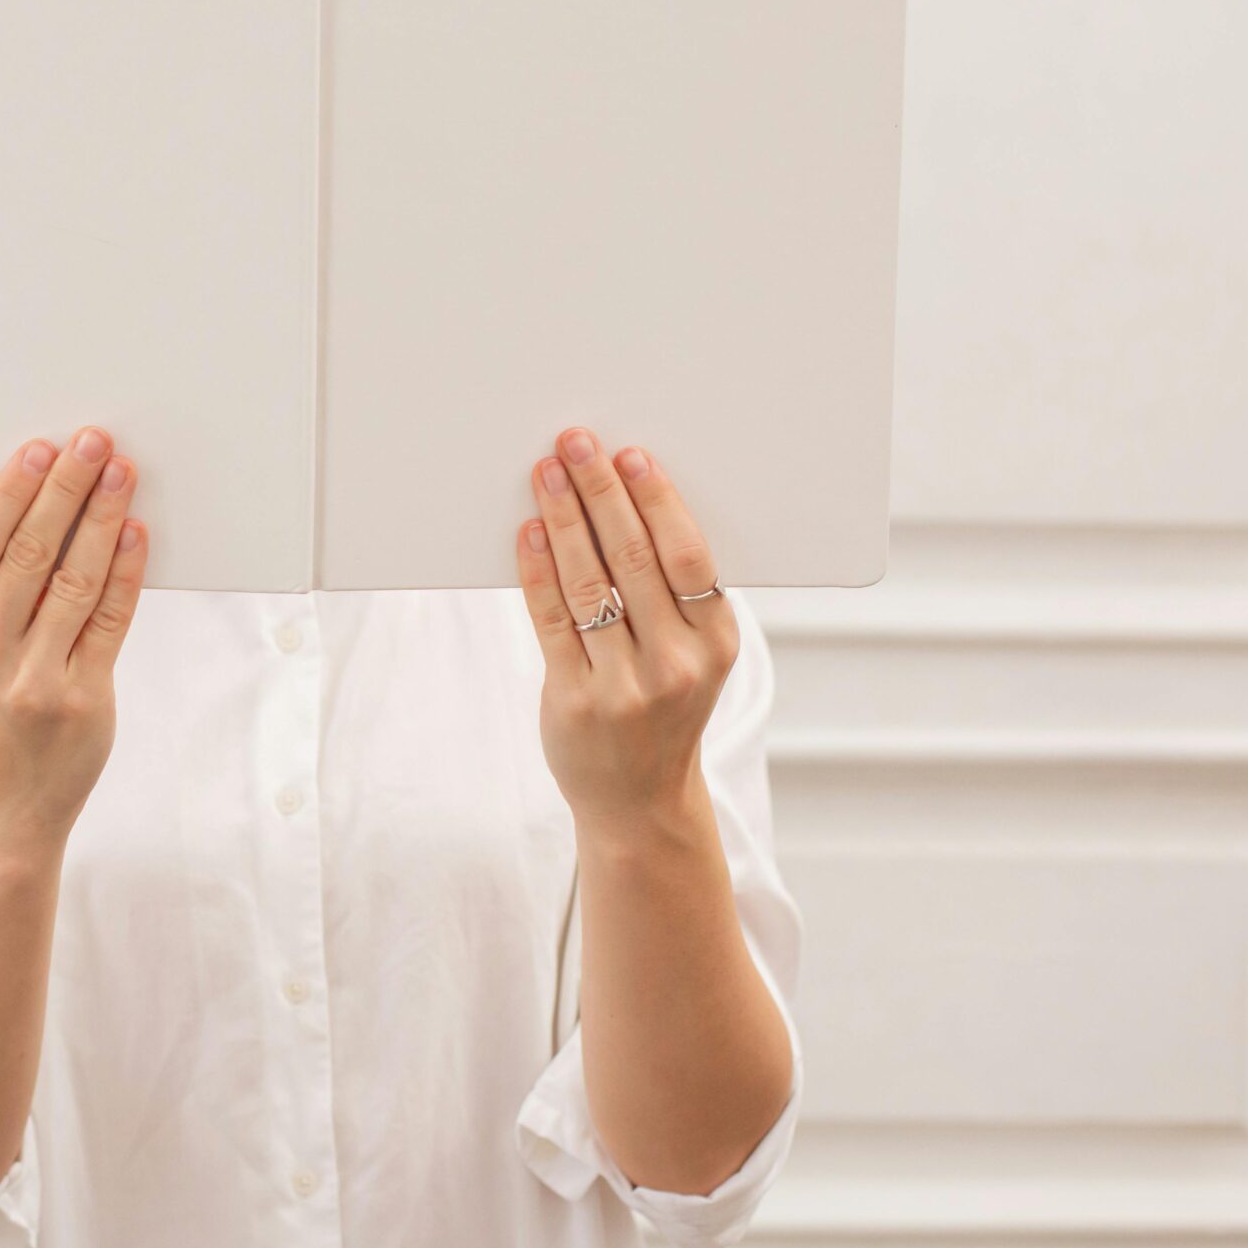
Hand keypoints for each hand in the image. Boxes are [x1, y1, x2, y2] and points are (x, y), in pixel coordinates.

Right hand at [0, 426, 147, 853]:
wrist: (1, 806)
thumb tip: (34, 505)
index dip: (12, 490)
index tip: (40, 449)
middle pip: (29, 550)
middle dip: (65, 488)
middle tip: (92, 442)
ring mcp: (31, 678)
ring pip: (74, 578)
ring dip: (103, 517)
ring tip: (121, 474)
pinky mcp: (80, 698)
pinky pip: (109, 619)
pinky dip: (125, 571)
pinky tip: (135, 534)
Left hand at [514, 428, 739, 836]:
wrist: (638, 803)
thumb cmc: (664, 708)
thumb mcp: (695, 658)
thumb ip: (674, 596)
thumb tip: (627, 502)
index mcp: (718, 643)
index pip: (688, 557)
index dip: (657, 501)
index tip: (631, 456)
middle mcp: (676, 664)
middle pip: (635, 558)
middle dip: (601, 492)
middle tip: (577, 443)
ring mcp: (623, 686)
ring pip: (589, 582)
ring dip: (564, 518)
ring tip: (546, 473)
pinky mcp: (573, 699)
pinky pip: (551, 618)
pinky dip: (538, 568)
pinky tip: (529, 530)